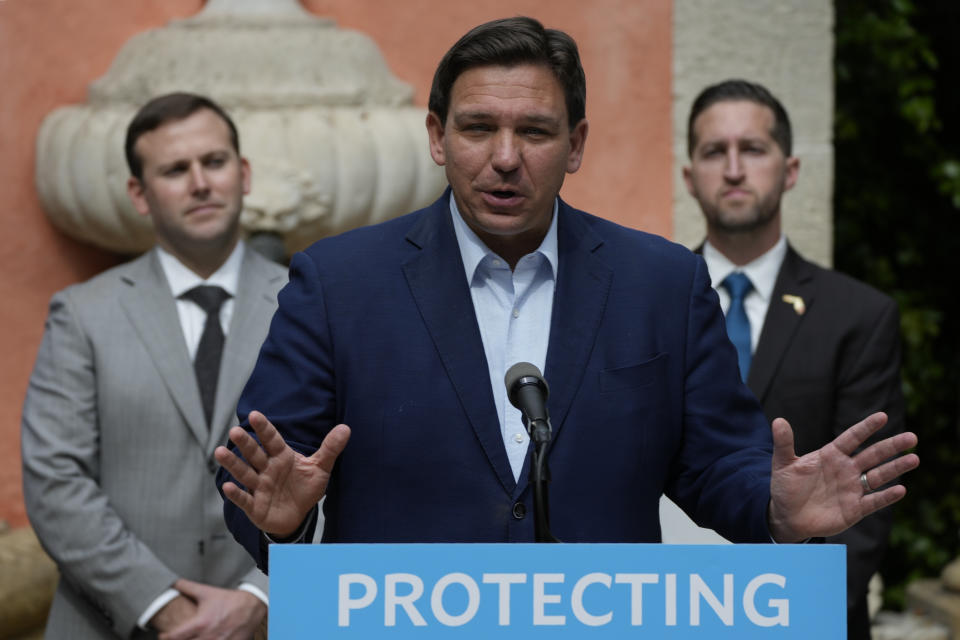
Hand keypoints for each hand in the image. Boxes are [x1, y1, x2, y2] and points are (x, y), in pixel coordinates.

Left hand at [157, 579, 265, 639]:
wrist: (251, 606)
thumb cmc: (227, 600)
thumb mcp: (207, 592)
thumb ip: (188, 587)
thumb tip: (173, 582)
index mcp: (200, 623)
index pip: (175, 636)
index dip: (165, 637)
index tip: (163, 636)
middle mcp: (208, 636)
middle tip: (177, 638)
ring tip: (192, 638)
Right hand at [215, 410, 349, 537]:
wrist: (297, 516)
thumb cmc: (305, 488)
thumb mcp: (320, 468)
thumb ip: (330, 448)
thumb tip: (346, 428)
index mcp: (282, 457)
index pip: (272, 440)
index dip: (264, 428)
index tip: (254, 415)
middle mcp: (267, 469)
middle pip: (255, 454)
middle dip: (245, 444)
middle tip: (235, 431)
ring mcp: (259, 487)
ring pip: (244, 473)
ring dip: (233, 464)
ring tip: (219, 452)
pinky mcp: (255, 506)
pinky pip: (244, 499)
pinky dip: (236, 494)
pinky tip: (228, 486)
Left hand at [767, 412, 918, 542]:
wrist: (787, 516)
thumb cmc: (786, 487)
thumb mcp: (783, 464)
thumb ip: (784, 443)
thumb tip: (778, 421)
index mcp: (831, 455)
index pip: (852, 438)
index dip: (866, 428)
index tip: (882, 416)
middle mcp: (846, 469)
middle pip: (872, 454)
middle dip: (891, 446)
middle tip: (912, 437)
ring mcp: (852, 489)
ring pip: (878, 476)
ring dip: (896, 468)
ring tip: (914, 458)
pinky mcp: (854, 509)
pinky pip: (874, 501)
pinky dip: (887, 496)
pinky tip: (901, 490)